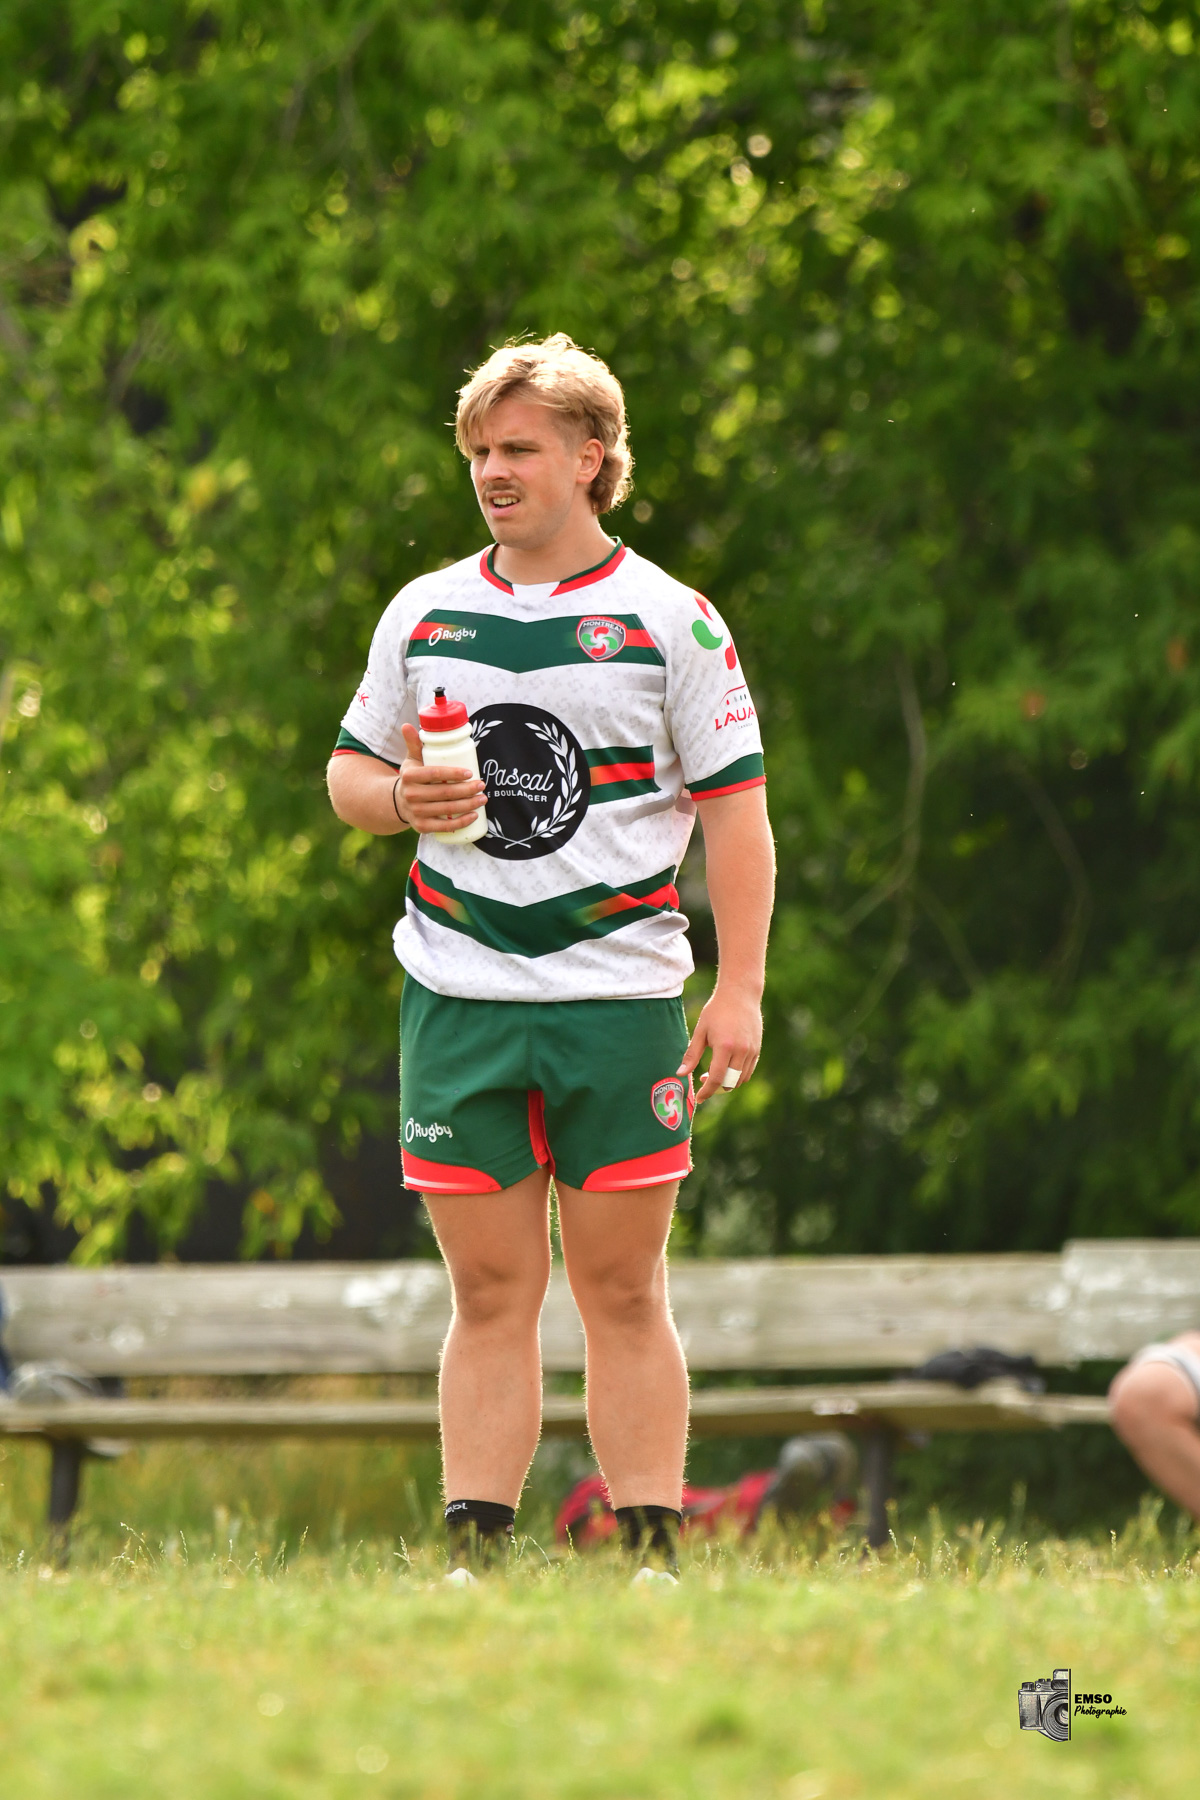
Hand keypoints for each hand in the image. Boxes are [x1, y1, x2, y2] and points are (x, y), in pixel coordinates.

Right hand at [396, 723, 486, 834]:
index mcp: (409, 776)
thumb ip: (413, 743)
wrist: (398, 802)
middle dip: (467, 789)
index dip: (454, 773)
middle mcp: (411, 795)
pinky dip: (461, 823)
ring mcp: (416, 813)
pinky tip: (474, 815)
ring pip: (448, 810)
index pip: (434, 773)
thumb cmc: (412, 777)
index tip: (470, 772)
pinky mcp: (422, 827)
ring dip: (469, 805)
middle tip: (482, 785)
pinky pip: (444, 827)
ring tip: (483, 798)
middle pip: (445, 793)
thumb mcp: (411, 759)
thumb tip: (407, 725)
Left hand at [677, 982, 762, 1103]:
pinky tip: (726, 1066)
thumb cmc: (717, 1010)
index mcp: (725, 1046)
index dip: (706, 1092)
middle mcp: (741, 1051)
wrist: (740, 994)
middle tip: (703, 1082)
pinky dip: (737, 1075)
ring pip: (740, 1079)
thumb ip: (691, 1054)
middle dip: (716, 1088)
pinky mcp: (757, 1049)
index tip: (699, 1098)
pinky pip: (748, 1071)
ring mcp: (752, 1050)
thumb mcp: (700, 1030)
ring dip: (727, 1082)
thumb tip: (680, 1074)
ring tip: (714, 1072)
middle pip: (730, 1083)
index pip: (716, 1078)